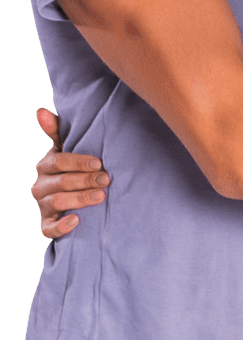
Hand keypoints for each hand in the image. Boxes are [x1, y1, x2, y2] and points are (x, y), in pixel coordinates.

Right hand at [31, 108, 108, 238]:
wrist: (69, 197)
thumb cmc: (71, 168)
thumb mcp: (64, 149)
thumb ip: (56, 131)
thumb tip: (41, 110)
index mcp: (45, 165)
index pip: (59, 161)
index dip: (79, 162)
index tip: (99, 162)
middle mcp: (40, 185)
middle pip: (62, 182)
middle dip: (85, 180)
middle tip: (106, 180)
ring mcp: (42, 205)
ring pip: (58, 202)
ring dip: (79, 199)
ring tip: (100, 197)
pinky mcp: (46, 224)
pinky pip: (49, 229)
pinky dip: (62, 226)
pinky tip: (76, 221)